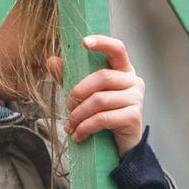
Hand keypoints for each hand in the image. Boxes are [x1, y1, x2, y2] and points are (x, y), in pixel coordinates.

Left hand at [46, 35, 145, 158]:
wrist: (120, 146)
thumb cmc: (104, 115)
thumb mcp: (85, 94)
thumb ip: (71, 77)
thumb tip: (51, 60)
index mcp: (123, 70)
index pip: (117, 49)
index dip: (103, 43)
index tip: (84, 42)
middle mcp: (134, 81)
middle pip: (103, 77)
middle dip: (79, 91)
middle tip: (68, 106)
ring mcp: (136, 99)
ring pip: (100, 100)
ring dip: (79, 114)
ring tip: (71, 125)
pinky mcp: (134, 117)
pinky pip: (103, 118)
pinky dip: (86, 127)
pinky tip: (78, 135)